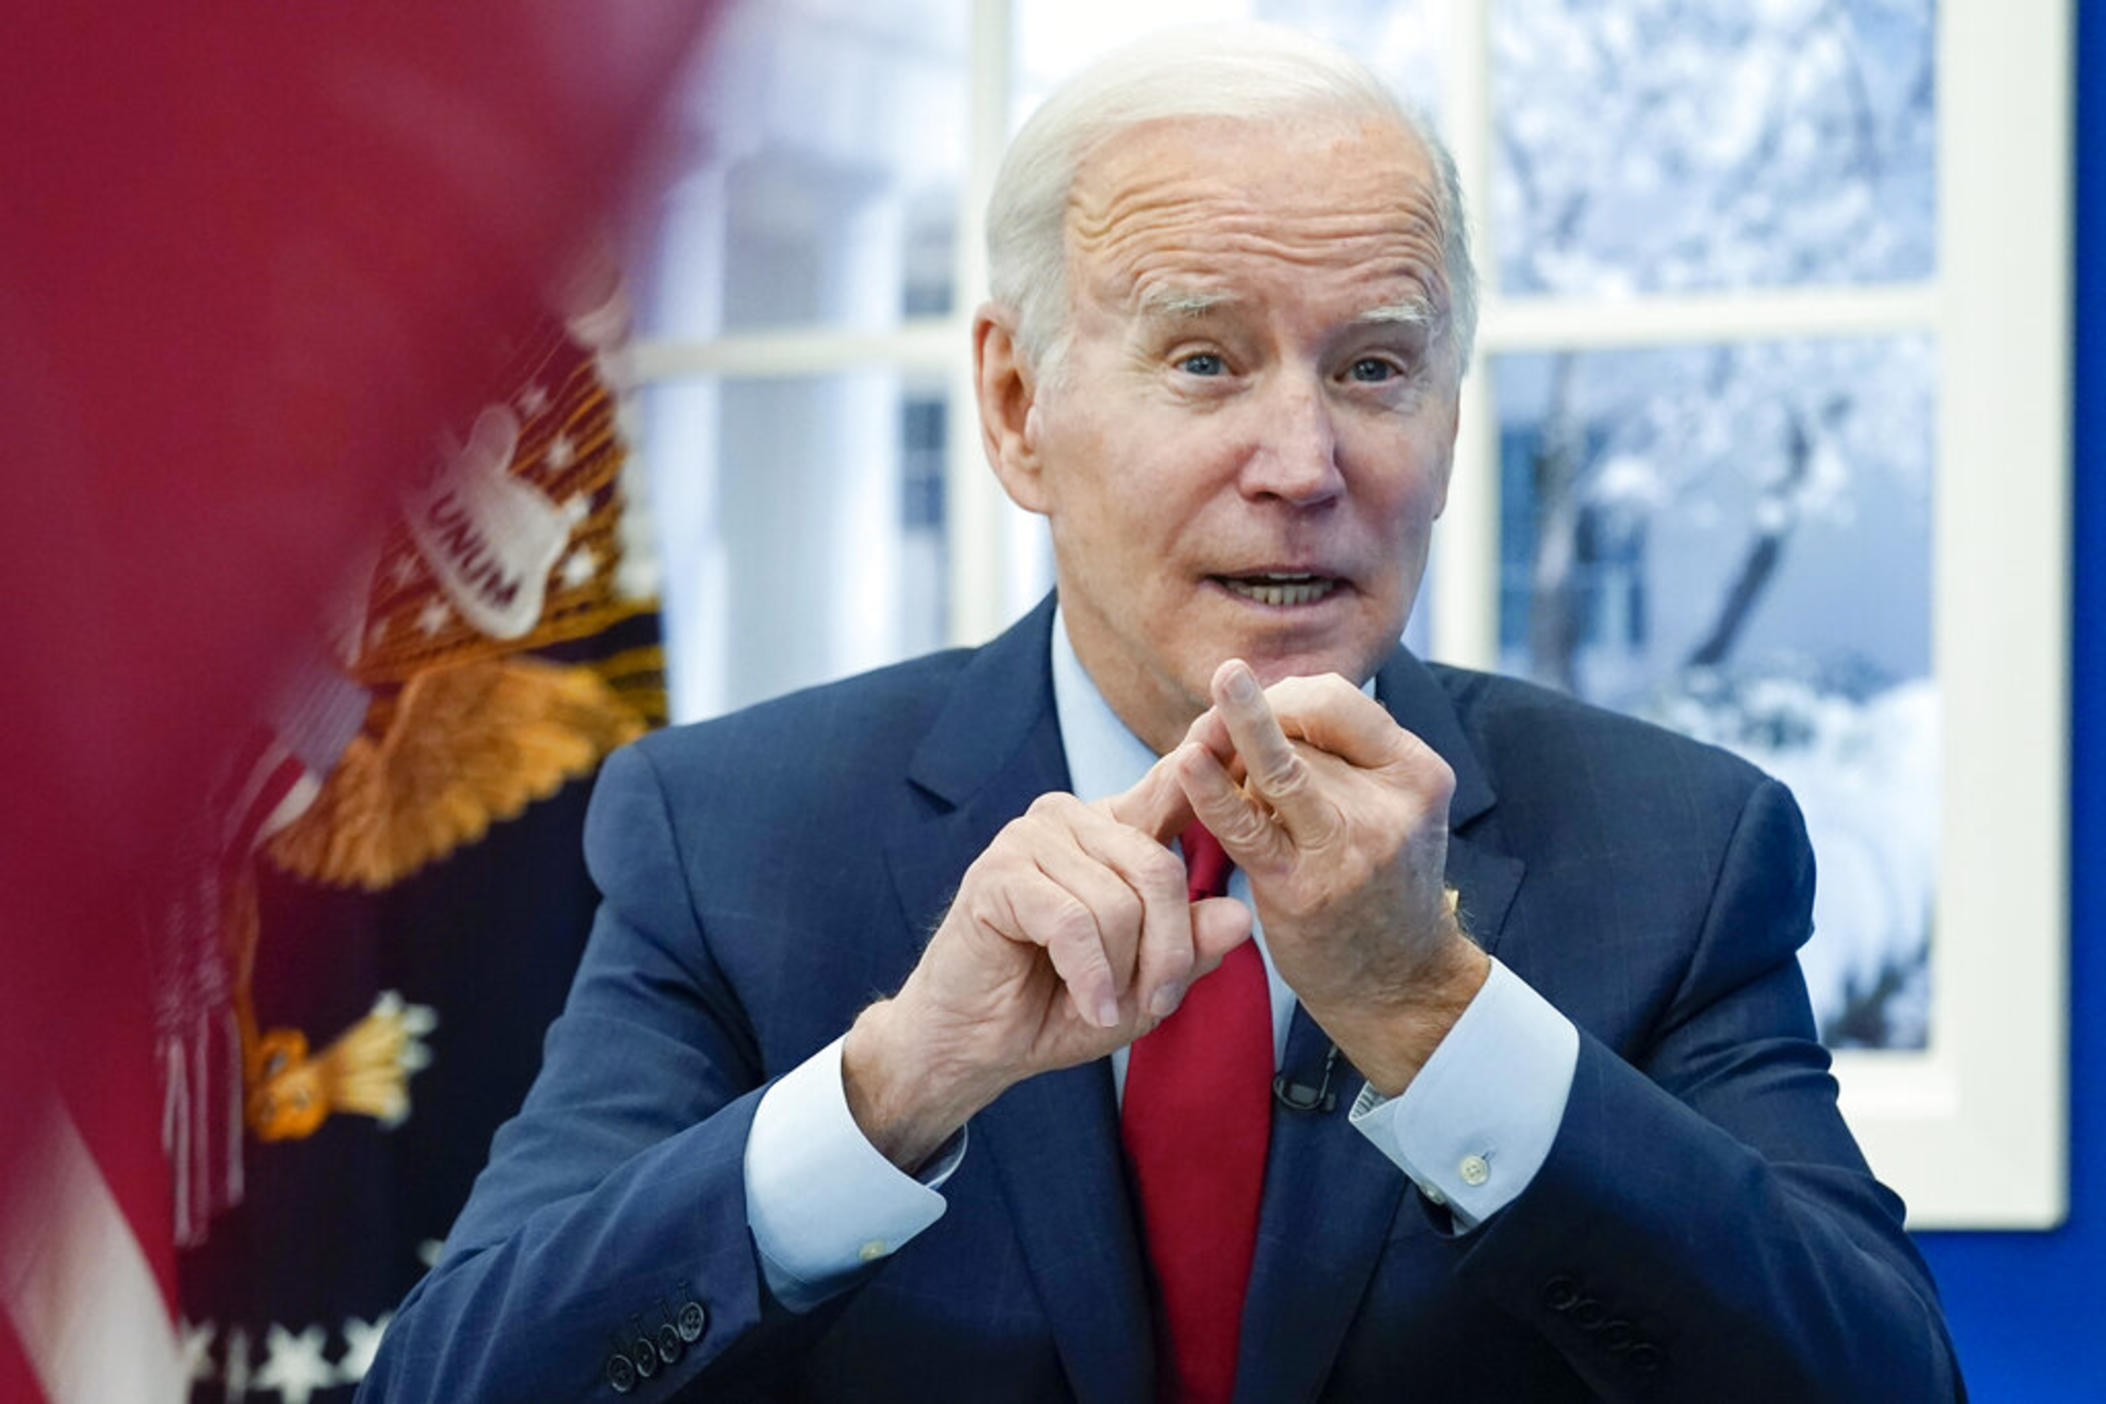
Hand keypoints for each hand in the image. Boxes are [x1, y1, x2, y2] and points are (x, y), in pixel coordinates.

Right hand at [844, 754, 1251, 1169]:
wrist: (973, 1045)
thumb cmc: (1058, 1007)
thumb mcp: (1145, 984)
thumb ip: (1190, 946)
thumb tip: (1241, 914)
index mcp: (1113, 830)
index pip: (1172, 786)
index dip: (1208, 749)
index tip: (1246, 693)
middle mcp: (1073, 819)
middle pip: (1159, 871)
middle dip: (1167, 953)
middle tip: (1154, 1001)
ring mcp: (1031, 838)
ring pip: (1120, 904)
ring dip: (1121, 974)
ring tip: (1104, 1005)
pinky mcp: (1000, 872)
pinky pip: (1076, 923)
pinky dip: (1090, 976)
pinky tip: (1089, 1005)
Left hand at [1170, 659, 1487, 1096]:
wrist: (1402, 987)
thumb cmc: (1380, 887)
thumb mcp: (1391, 810)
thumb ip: (1342, 758)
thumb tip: (1257, 705)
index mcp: (1417, 771)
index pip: (1334, 698)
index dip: (1279, 697)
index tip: (1246, 713)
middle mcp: (1394, 801)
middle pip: (1297, 730)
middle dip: (1243, 729)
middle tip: (1208, 738)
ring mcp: (1352, 844)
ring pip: (1274, 765)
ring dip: (1226, 756)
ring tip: (1194, 741)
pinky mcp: (1305, 887)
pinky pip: (1247, 823)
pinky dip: (1210, 790)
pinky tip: (1186, 761)